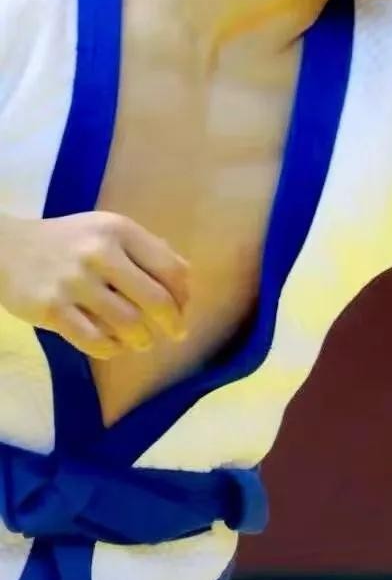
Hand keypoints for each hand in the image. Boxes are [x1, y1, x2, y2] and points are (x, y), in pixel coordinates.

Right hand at [0, 214, 189, 358]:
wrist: (5, 248)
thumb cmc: (68, 241)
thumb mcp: (109, 231)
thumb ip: (147, 250)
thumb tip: (185, 281)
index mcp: (119, 231)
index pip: (171, 268)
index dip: (183, 295)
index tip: (184, 309)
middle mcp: (99, 253)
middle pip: (154, 299)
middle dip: (172, 323)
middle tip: (175, 334)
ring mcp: (73, 282)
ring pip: (126, 323)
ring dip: (142, 339)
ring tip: (142, 342)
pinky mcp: (50, 309)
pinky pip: (93, 340)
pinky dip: (111, 349)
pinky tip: (115, 347)